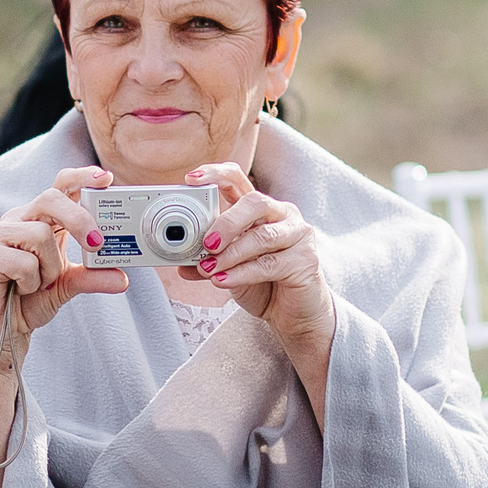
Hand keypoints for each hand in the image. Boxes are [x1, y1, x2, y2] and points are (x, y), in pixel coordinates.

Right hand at [0, 165, 129, 349]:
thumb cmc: (27, 300)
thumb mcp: (67, 286)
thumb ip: (92, 277)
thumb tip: (122, 278)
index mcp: (41, 220)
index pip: (60, 186)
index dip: (81, 177)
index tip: (106, 178)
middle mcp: (19, 219)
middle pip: (51, 198)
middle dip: (78, 219)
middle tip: (96, 244)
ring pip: (40, 234)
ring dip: (49, 268)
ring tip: (39, 284)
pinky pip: (23, 261)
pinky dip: (31, 282)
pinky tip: (20, 289)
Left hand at [182, 163, 333, 356]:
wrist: (294, 313)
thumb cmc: (265, 284)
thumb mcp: (230, 270)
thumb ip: (209, 262)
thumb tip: (181, 263)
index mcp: (260, 210)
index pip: (238, 179)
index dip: (215, 174)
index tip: (191, 179)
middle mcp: (282, 215)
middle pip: (255, 202)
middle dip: (227, 222)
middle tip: (207, 243)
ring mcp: (298, 235)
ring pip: (262, 236)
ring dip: (231, 254)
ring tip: (210, 269)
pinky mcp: (306, 260)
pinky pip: (270, 264)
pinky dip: (242, 273)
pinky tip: (223, 281)